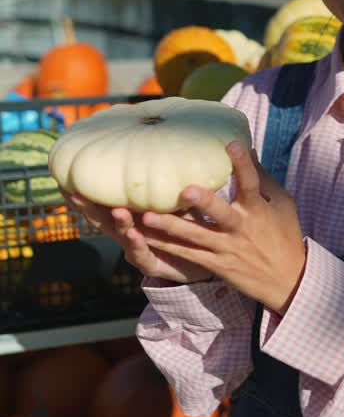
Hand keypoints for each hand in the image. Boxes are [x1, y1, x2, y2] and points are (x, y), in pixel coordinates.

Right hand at [62, 193, 218, 283]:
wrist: (203, 260)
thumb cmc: (186, 226)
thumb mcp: (176, 201)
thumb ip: (170, 183)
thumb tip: (172, 151)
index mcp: (131, 214)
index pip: (104, 202)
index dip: (86, 194)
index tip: (66, 182)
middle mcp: (129, 231)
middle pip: (104, 220)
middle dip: (90, 208)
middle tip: (77, 193)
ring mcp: (138, 249)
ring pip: (122, 236)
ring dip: (120, 223)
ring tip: (118, 210)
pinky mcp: (153, 264)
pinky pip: (143, 255)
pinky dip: (138, 245)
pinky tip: (136, 235)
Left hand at [131, 144, 306, 312]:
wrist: (287, 280)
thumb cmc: (285, 235)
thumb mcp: (281, 204)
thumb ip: (263, 178)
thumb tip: (247, 148)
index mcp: (258, 209)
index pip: (251, 183)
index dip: (242, 164)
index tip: (232, 145)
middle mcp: (241, 228)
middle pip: (220, 213)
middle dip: (203, 202)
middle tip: (184, 190)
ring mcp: (226, 248)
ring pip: (196, 237)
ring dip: (171, 227)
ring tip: (147, 216)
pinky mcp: (216, 265)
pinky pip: (188, 255)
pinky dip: (167, 246)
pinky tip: (146, 237)